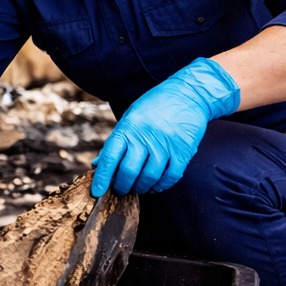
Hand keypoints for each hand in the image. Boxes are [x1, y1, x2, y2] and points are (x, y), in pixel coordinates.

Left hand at [91, 56, 239, 196]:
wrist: (188, 93)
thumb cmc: (154, 106)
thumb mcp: (130, 118)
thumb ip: (116, 142)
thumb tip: (97, 164)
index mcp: (128, 128)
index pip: (110, 158)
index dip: (102, 178)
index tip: (97, 192)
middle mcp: (145, 137)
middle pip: (129, 172)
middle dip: (122, 186)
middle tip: (121, 190)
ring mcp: (165, 145)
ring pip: (149, 177)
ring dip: (141, 188)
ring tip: (138, 188)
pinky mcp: (183, 151)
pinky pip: (171, 177)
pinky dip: (161, 186)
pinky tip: (156, 186)